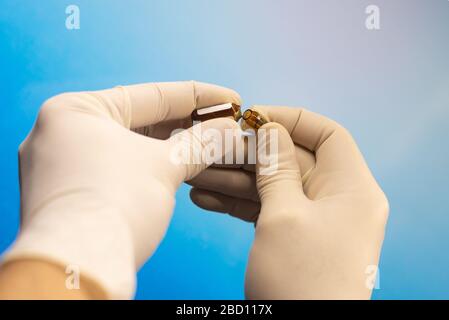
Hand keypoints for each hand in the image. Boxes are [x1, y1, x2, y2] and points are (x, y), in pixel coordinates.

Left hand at [3, 81, 240, 298]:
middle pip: (141, 121)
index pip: (151, 95)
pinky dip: (151, 168)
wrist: (77, 270)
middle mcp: (62, 134)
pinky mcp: (70, 194)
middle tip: (224, 126)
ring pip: (130, 148)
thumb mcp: (164, 166)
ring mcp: (63, 166)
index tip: (231, 100)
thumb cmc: (113, 208)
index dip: (199, 97)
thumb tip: (229, 131)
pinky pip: (119, 170)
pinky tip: (181, 168)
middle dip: (187, 125)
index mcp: (76, 110)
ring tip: (210, 146)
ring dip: (172, 148)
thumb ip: (200, 143)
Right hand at [189, 106, 388, 298]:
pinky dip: (239, 204)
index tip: (254, 116)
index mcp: (351, 188)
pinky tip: (205, 199)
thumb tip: (271, 130)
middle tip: (212, 148)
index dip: (292, 119)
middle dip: (249, 154)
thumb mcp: (284, 215)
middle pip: (292, 161)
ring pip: (274, 187)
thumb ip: (277, 168)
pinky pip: (268, 210)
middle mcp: (338, 201)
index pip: (328, 135)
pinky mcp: (296, 238)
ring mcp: (316, 221)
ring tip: (196, 173)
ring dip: (235, 180)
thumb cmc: (301, 280)